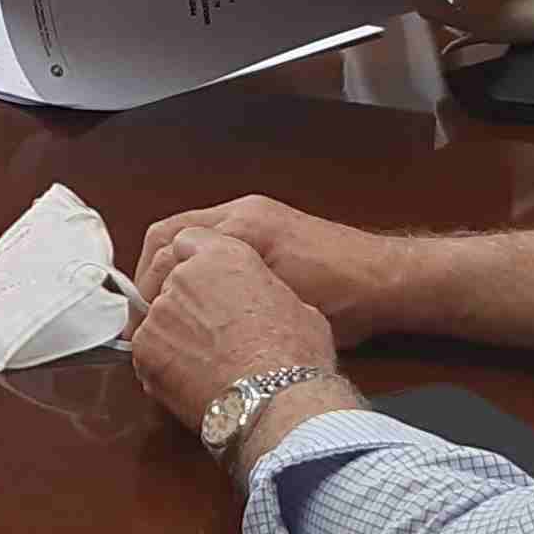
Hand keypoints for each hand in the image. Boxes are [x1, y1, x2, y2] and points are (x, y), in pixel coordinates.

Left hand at [125, 222, 340, 433]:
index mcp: (224, 252)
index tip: (202, 286)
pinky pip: (145, 351)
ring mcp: (160, 310)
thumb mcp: (294, 304)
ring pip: (156, 317)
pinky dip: (161, 364)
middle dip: (184, 305)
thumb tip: (264, 305)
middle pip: (170, 282)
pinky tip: (189, 378)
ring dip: (173, 335)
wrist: (276, 396)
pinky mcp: (144, 347)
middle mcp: (185, 274)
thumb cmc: (293, 354)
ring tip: (202, 362)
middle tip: (206, 333)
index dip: (195, 267)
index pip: (190, 242)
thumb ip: (263, 292)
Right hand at [131, 195, 408, 341]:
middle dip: (152, 276)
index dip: (146, 283)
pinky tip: (203, 302)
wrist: (391, 281)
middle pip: (171, 235)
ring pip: (191, 239)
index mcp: (241, 224)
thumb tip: (180, 319)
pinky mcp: (267, 231)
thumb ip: (225, 302)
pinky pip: (215, 244)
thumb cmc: (342, 296)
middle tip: (146, 320)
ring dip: (175, 274)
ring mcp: (255, 217)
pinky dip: (199, 270)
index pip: (167, 241)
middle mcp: (242, 212)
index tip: (142, 321)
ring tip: (168, 314)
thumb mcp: (280, 302)